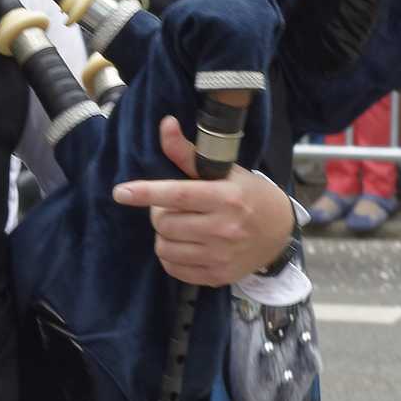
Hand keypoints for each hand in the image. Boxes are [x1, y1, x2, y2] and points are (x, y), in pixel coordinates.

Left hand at [114, 118, 293, 287]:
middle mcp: (223, 228)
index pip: (178, 194)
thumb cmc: (248, 196)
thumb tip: (165, 125)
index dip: (146, 192)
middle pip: (164, 222)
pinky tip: (183, 244)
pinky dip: (170, 255)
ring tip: (179, 225)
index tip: (121, 192)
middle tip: (173, 207)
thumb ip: (188, 154)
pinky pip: (174, 268)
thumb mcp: (225, 171)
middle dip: (159, 212)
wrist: (279, 233)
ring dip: (163, 235)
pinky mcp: (216, 276)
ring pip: (164, 247)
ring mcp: (220, 256)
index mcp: (226, 197)